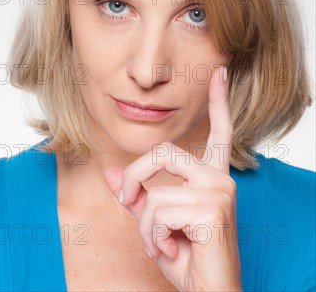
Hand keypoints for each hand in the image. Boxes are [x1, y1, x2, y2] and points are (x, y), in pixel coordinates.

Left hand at [103, 66, 241, 291]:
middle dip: (135, 178)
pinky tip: (171, 251)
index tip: (219, 71)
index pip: (219, 131)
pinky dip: (152, 237)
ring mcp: (219, 192)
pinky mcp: (212, 210)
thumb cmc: (187, 258)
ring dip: (145, 225)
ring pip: (154, 192)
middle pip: (162, 152)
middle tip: (129, 202)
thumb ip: (135, 195)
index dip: (219, 100)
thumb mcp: (155, 223)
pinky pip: (157, 213)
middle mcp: (220, 179)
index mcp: (211, 177)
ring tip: (161, 243)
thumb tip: (110, 172)